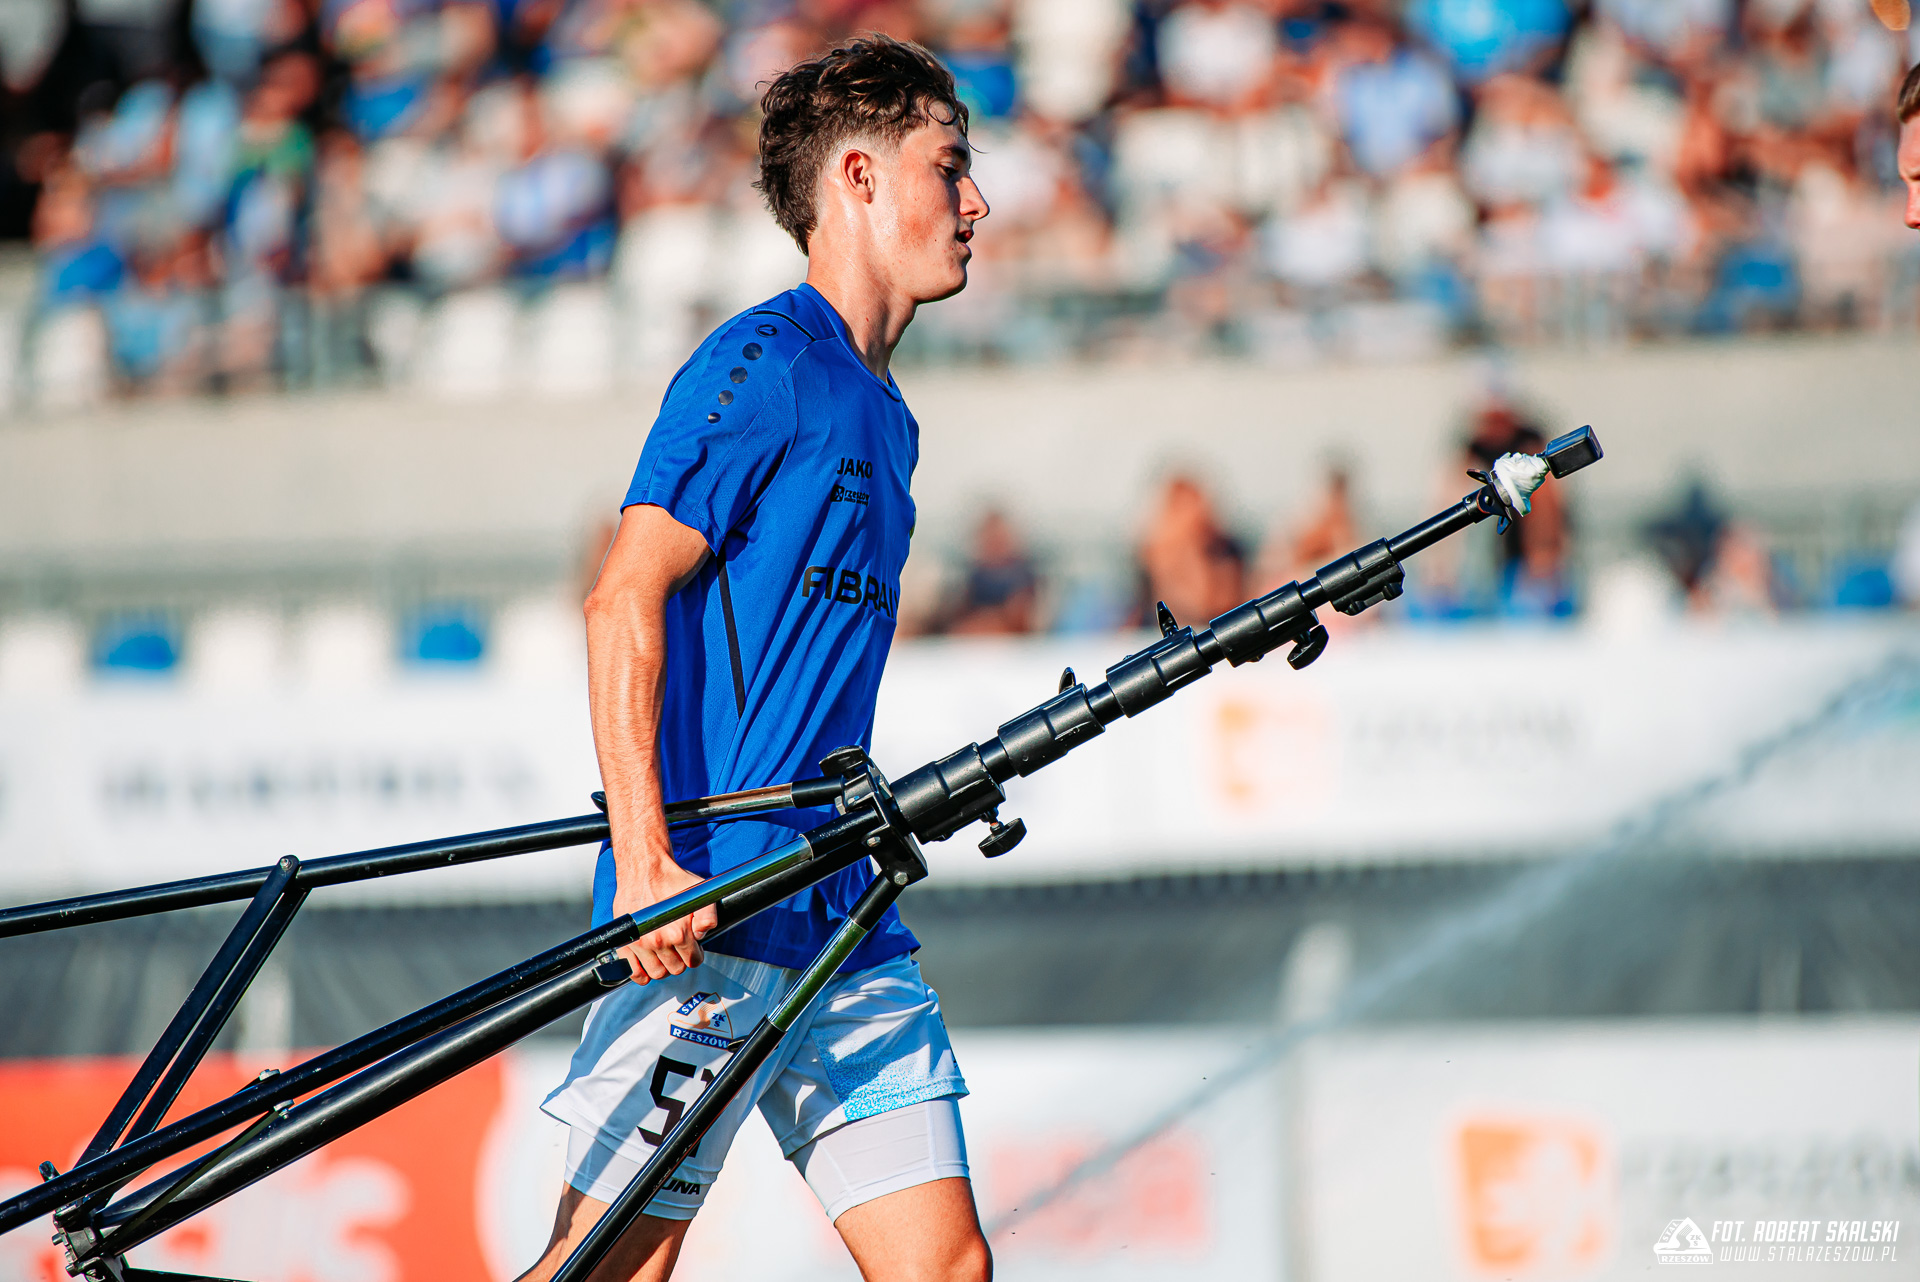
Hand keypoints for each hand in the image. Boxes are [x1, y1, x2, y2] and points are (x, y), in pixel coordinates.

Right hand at [610, 856, 719, 984]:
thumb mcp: (700, 893)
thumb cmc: (671, 880)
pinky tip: (647, 965)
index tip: (692, 948)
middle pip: (676, 969)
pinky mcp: (625, 942)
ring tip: (665, 954)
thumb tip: (702, 935)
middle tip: (679, 948)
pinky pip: (632, 971)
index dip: (695, 954)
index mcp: (678, 932)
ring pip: (657, 973)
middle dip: (680, 960)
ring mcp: (640, 943)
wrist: (645, 868)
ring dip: (663, 967)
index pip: (693, 961)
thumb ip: (709, 916)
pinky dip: (640, 974)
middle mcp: (658, 940)